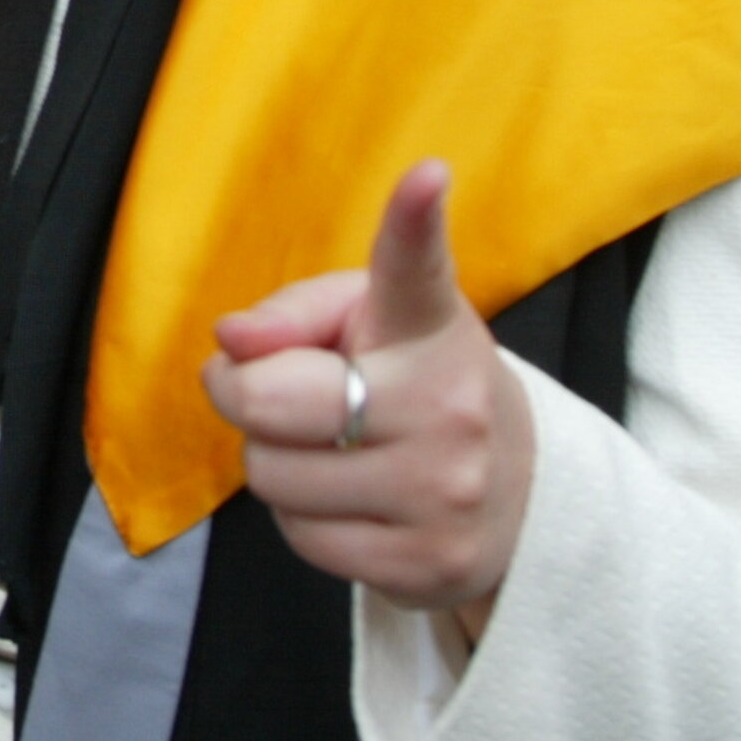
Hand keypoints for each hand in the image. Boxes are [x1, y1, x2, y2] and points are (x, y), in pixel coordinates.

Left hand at [201, 161, 532, 644]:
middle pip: (270, 403)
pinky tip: (355, 502)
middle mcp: (449, 404)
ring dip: (276, 464)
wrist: (512, 495)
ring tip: (333, 451)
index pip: (415, 269)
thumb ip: (288, 317)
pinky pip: (300, 539)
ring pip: (273, 478)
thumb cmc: (408, 383)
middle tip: (275, 391)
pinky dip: (304, 520)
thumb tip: (228, 343)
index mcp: (430, 325)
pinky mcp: (430, 565)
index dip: (413, 221)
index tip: (425, 175)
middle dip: (243, 396)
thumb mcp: (359, 323)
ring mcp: (446, 492)